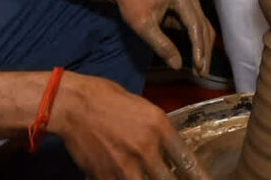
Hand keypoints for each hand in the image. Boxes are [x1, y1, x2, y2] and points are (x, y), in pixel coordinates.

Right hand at [50, 72, 208, 179]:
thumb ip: (158, 131)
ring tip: (148, 178)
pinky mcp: (106, 176)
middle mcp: (146, 149)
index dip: (198, 177)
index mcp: (158, 126)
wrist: (72, 105)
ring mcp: (126, 166)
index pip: (187, 161)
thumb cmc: (106, 98)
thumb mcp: (142, 107)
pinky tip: (127, 177)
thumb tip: (168, 152)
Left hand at [109, 0, 214, 75]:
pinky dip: (196, 43)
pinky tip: (195, 59)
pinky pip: (195, 27)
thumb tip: (177, 65)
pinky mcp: (187, 7)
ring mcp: (190, 0)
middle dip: (203, 52)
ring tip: (200, 70)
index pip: (195, 26)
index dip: (199, 49)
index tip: (199, 68)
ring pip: (203, 28)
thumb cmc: (131, 4)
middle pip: (203, 28)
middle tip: (202, 74)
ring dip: (202, 49)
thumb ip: (161, 45)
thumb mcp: (143, 26)